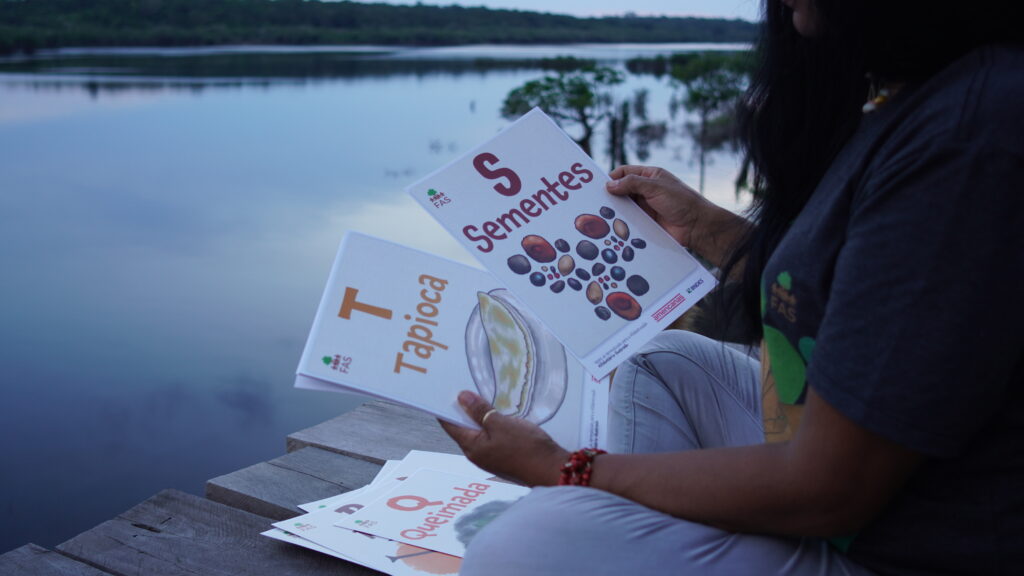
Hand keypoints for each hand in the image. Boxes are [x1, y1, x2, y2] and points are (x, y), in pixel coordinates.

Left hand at [440, 391, 568, 486]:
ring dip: (480, 415)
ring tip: (483, 395)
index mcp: (471, 447)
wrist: (551, 469)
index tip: (445, 389)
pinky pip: (492, 436)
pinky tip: (499, 412)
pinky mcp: (504, 456)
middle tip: (466, 386)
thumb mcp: (501, 424)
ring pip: (480, 432)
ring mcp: (491, 456)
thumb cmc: (525, 447)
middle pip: (464, 428)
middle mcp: (477, 454)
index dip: (445, 407)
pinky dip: (492, 423)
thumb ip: (480, 411)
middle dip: (464, 409)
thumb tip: (461, 397)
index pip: (449, 425)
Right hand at [606, 165, 747, 267]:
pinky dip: (621, 223)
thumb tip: (609, 185)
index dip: (613, 177)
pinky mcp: (646, 223)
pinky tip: (612, 227)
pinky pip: (629, 222)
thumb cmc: (682, 202)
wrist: (698, 227)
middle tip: (595, 202)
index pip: (625, 172)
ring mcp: (646, 208)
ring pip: (624, 207)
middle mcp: (646, 191)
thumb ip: (632, 184)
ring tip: (601, 215)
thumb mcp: (656, 187)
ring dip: (615, 211)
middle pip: (622, 190)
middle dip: (611, 195)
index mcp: (650, 176)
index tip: (599, 186)